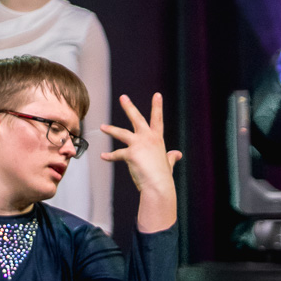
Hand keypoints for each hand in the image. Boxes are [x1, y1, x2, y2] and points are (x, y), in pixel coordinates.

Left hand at [100, 93, 180, 233]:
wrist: (158, 186)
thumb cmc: (162, 176)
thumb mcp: (168, 163)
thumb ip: (171, 157)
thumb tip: (177, 154)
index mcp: (157, 139)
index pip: (158, 119)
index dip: (157, 106)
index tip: (157, 94)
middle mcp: (148, 138)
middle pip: (137, 118)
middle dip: (129, 107)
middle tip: (123, 97)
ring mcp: (138, 144)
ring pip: (121, 133)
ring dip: (111, 129)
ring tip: (102, 127)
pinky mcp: (130, 154)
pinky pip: (117, 154)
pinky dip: (109, 156)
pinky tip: (103, 156)